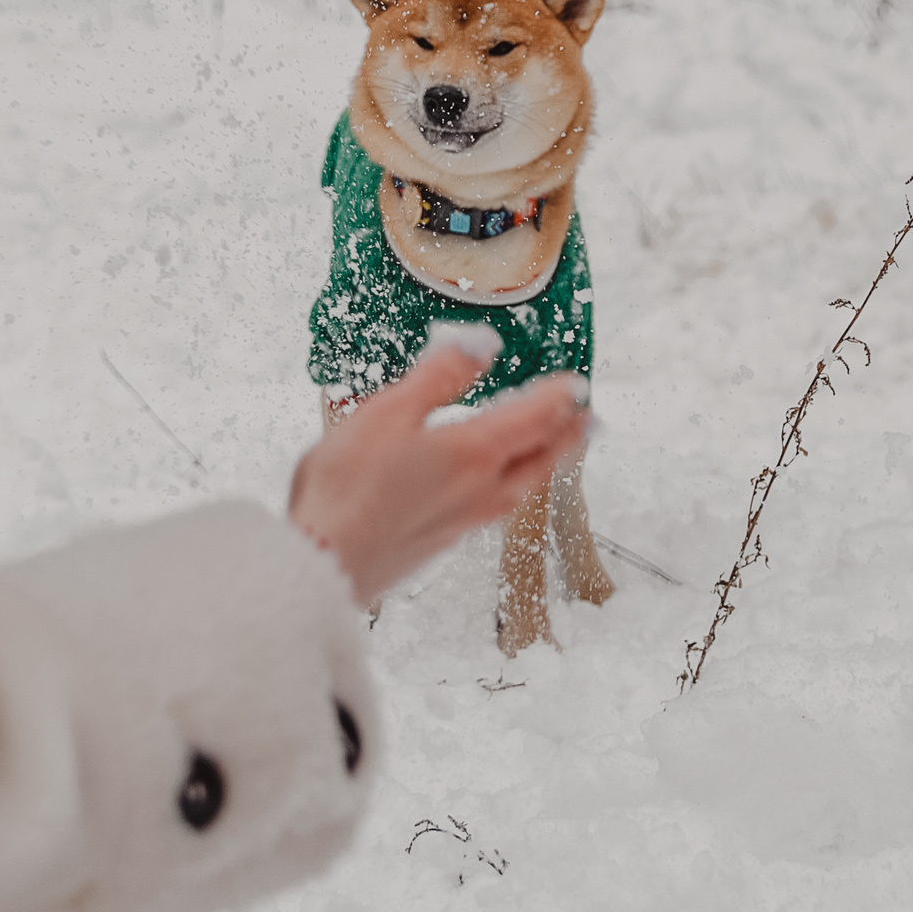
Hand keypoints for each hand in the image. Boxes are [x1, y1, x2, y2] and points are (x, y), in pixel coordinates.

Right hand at [287, 347, 590, 606]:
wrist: (324, 566)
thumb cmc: (347, 488)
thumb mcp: (388, 413)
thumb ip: (437, 378)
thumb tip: (480, 345)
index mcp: (472, 452)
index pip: (533, 418)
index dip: (559, 398)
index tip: (578, 385)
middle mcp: (480, 490)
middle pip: (539, 458)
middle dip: (567, 434)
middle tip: (588, 420)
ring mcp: (463, 520)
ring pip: (522, 487)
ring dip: (546, 464)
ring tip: (555, 453)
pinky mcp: (442, 541)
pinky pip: (497, 508)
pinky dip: (514, 488)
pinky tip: (498, 491)